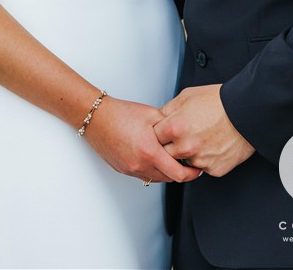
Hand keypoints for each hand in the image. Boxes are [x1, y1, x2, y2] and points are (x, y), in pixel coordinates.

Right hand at [84, 96, 201, 183]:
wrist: (96, 117)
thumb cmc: (120, 114)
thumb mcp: (151, 114)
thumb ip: (169, 126)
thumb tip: (182, 134)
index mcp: (149, 151)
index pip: (177, 173)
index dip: (191, 173)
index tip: (196, 169)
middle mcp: (140, 165)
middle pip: (168, 179)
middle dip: (180, 173)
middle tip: (186, 163)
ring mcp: (130, 169)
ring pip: (156, 179)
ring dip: (165, 172)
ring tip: (169, 158)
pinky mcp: (123, 169)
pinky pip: (143, 175)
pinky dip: (152, 170)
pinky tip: (152, 157)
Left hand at [153, 85, 253, 176]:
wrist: (245, 112)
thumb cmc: (218, 102)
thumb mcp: (186, 96)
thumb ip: (168, 110)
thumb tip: (159, 118)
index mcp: (175, 127)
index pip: (154, 138)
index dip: (158, 133)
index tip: (162, 132)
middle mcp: (185, 147)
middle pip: (165, 154)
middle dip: (169, 146)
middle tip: (180, 136)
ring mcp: (200, 160)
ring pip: (184, 163)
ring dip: (187, 154)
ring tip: (198, 138)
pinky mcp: (214, 169)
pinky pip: (202, 167)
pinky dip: (204, 159)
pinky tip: (211, 145)